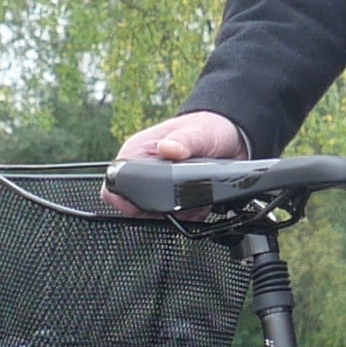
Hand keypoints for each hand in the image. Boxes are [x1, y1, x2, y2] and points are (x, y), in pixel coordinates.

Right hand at [111, 108, 243, 209]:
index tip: (142, 206)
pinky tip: (201, 205)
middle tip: (179, 203)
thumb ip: (184, 141)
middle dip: (157, 211)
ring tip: (195, 203)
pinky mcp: (174, 197)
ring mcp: (158, 185)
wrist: (231, 139)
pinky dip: (189, 216)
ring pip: (155, 215)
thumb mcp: (198, 132)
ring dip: (177, 215)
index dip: (123, 198)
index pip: (114, 182)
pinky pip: (175, 218)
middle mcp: (144, 170)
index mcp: (137, 152)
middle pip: (133, 205)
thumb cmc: (208, 128)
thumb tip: (168, 147)